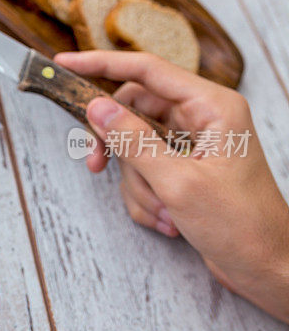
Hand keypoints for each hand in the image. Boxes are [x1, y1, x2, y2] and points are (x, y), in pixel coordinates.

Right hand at [55, 51, 288, 322]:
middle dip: (118, 148)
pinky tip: (167, 219)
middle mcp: (201, 119)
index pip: (146, 70)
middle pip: (133, 113)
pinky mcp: (181, 169)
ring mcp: (189, 145)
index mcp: (211, 106)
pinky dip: (144, 197)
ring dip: (137, 183)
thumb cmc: (240, 224)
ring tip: (163, 210)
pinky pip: (141, 172)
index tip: (65, 63)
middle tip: (96, 165)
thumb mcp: (178, 181)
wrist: (265, 267)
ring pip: (133, 148)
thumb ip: (133, 141)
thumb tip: (97, 108)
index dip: (100, 64)